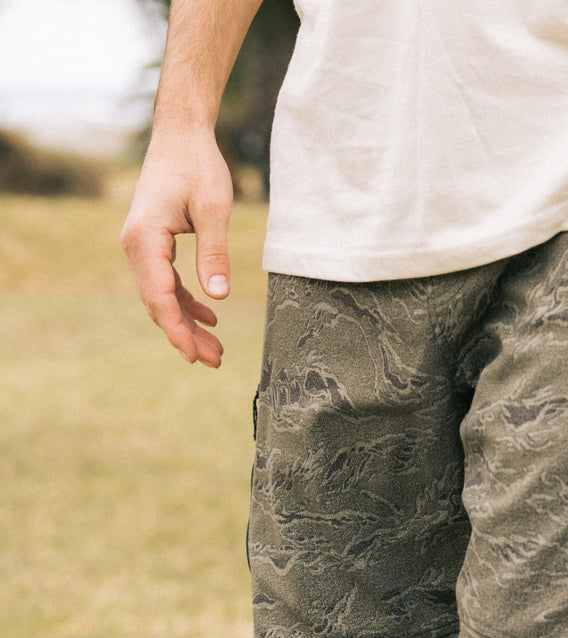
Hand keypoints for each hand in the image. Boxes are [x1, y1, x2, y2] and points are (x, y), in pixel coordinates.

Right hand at [121, 133, 234, 367]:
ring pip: (163, 297)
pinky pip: (167, 283)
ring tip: (215, 350)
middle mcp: (136, 246)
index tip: (195, 355)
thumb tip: (219, 298)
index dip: (177, 330)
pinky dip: (187, 303)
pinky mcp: (153, 244)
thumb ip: (215, 254)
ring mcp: (142, 246)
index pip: (160, 296)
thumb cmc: (197, 165)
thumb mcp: (214, 208)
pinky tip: (210, 318)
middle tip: (215, 361)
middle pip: (159, 304)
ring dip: (187, 324)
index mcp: (145, 238)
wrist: (180, 134)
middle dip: (185, 335)